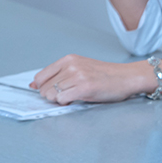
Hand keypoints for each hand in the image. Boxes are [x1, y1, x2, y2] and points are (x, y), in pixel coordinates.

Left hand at [31, 55, 151, 103]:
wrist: (128, 77)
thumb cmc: (106, 76)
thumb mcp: (81, 68)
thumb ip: (58, 75)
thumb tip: (34, 86)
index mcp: (69, 59)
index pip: (40, 77)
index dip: (45, 88)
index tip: (55, 91)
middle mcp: (71, 66)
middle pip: (44, 88)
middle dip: (53, 95)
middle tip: (70, 94)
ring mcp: (78, 76)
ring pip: (51, 95)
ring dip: (60, 99)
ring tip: (75, 95)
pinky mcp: (84, 87)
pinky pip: (62, 99)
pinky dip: (67, 102)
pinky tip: (78, 98)